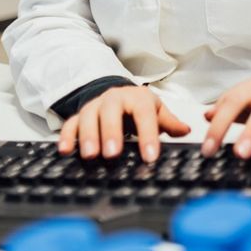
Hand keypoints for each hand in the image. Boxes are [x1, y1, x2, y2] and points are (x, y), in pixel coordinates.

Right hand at [57, 85, 189, 161]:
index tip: (151, 156)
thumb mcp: (156, 110)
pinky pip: (70, 124)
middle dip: (111, 132)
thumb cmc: (138, 106)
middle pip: (111, 112)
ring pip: (88, 117)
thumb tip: (186, 131)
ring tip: (90, 155)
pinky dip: (66, 136)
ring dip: (88, 136)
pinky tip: (65, 151)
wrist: (117, 94)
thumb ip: (169, 122)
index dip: (148, 135)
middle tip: (113, 154)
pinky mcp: (79, 115)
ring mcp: (94, 106)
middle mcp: (114, 99)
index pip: (144, 114)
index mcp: (137, 98)